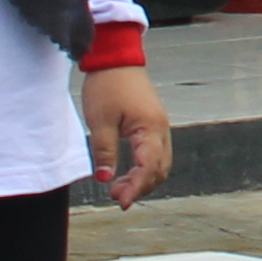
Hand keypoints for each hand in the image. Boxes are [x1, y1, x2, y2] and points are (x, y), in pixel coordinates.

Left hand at [81, 61, 174, 208]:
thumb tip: (105, 179)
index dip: (136, 188)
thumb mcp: (100, 121)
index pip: (148, 167)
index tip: (120, 202)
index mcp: (150, 129)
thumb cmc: (108, 86)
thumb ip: (104, 152)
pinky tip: (126, 171)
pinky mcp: (153, 123)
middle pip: (159, 169)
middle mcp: (161, 129)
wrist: (116, 58)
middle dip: (140, 187)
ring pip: (159, 163)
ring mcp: (159, 126)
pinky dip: (143, 167)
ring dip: (142, 179)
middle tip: (115, 196)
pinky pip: (155, 152)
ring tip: (117, 186)